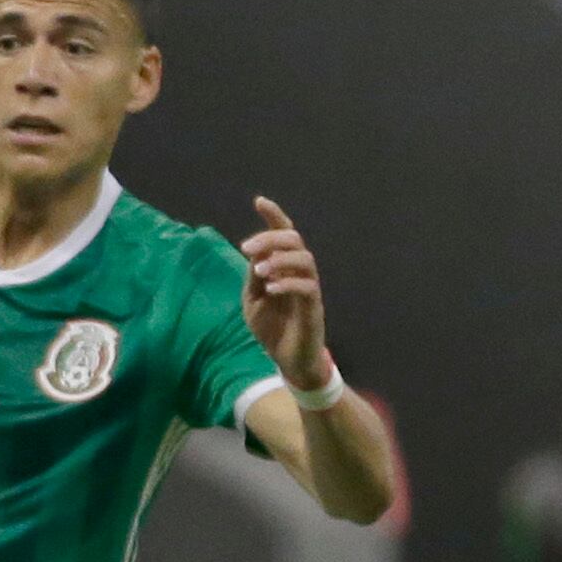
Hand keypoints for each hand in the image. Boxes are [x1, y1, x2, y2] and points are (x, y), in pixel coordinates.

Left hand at [240, 197, 331, 391]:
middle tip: (247, 248)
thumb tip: (254, 252)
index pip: (283, 236)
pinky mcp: (314, 308)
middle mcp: (300, 274)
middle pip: (295, 241)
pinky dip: (288, 283)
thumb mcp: (253, 300)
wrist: (287, 360)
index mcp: (284, 268)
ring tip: (260, 271)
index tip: (259, 201)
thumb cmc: (272, 328)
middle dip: (270, 239)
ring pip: (306, 260)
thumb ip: (253, 276)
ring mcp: (309, 290)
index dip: (274, 217)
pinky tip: (271, 288)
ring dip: (280, 260)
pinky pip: (308, 288)